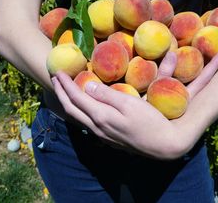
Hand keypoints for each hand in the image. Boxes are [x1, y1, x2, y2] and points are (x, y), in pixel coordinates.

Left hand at [52, 51, 217, 158]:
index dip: (65, 85)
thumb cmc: (150, 121)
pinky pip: (86, 123)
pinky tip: (82, 107)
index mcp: (101, 117)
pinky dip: (79, 111)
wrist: (164, 145)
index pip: (76, 98)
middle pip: (71, 110)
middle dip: (61, 93)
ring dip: (67, 103)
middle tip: (54, 78)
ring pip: (78, 118)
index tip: (58, 72)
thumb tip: (87, 85)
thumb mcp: (130, 103)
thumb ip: (107, 95)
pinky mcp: (109, 138)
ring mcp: (102, 135)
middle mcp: (97, 128)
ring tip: (64, 91)